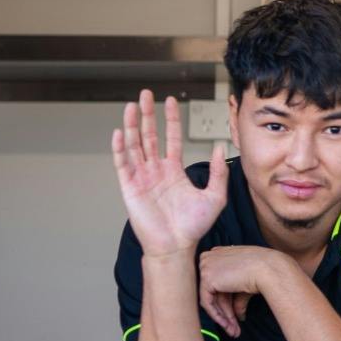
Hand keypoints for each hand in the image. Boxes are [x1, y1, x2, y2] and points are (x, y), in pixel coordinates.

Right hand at [112, 90, 227, 255]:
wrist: (176, 246)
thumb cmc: (193, 226)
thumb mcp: (214, 196)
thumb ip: (218, 172)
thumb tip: (220, 148)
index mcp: (173, 170)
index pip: (171, 138)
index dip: (170, 120)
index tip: (170, 101)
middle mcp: (155, 170)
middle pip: (149, 135)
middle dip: (147, 114)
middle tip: (145, 94)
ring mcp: (141, 177)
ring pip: (134, 144)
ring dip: (132, 125)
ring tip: (132, 106)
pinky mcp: (129, 186)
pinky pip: (123, 163)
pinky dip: (120, 148)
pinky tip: (120, 132)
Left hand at [198, 245, 284, 337]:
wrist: (270, 268)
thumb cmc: (265, 270)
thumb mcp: (247, 284)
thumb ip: (238, 298)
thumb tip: (238, 314)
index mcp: (219, 253)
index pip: (219, 282)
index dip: (227, 301)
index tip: (236, 315)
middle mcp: (210, 257)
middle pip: (215, 291)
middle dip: (226, 312)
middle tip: (234, 328)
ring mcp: (206, 266)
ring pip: (211, 299)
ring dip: (224, 317)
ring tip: (234, 331)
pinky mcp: (206, 277)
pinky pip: (207, 302)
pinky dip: (217, 315)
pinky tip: (228, 325)